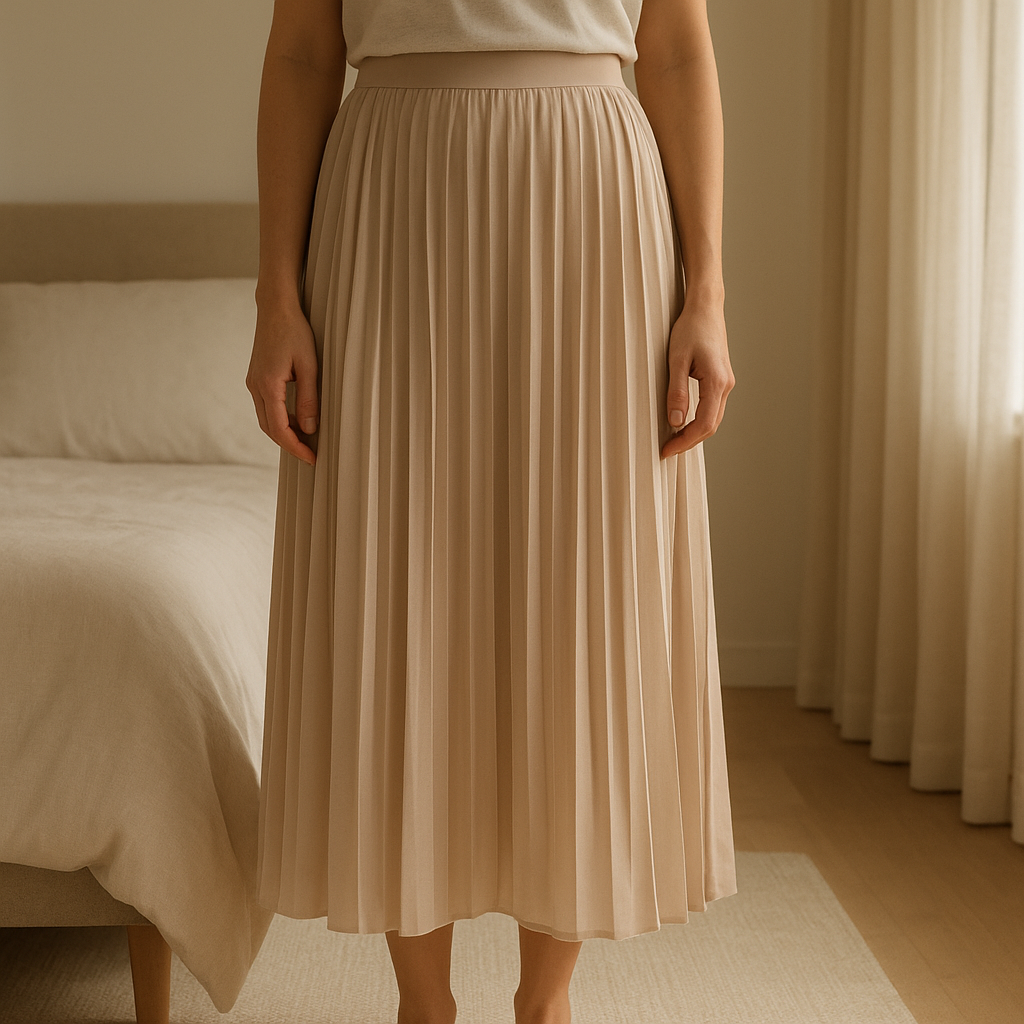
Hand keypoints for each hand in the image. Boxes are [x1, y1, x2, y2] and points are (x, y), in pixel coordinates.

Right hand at [246, 299, 319, 466]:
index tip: (312, 459)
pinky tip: (297, 419)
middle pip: (269, 429)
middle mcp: (256, 387)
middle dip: (289, 445)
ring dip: (284, 432)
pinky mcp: (256, 378)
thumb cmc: (295, 332)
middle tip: (311, 455)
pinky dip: (280, 419)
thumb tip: (309, 429)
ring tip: (307, 440)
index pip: (279, 429)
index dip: (296, 448)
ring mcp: (253, 383)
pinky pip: (266, 407)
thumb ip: (309, 399)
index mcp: (268, 386)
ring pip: (266, 419)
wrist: (275, 309)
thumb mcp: (309, 366)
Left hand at [660, 298, 734, 458]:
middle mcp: (726, 385)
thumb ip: (677, 392)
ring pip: (713, 418)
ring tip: (673, 440)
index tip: (667, 450)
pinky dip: (699, 420)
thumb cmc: (690, 328)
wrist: (705, 307)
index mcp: (716, 382)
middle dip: (689, 441)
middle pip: (711, 426)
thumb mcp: (676, 360)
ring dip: (695, 433)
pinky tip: (684, 423)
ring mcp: (726, 382)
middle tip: (667, 450)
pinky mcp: (721, 379)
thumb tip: (675, 421)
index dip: (685, 442)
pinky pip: (712, 408)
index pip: (703, 424)